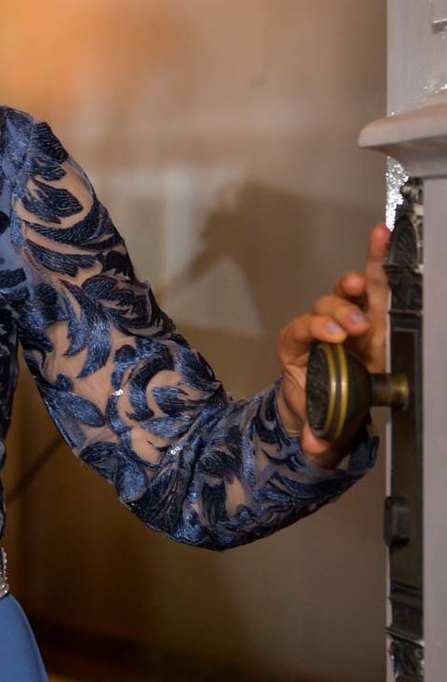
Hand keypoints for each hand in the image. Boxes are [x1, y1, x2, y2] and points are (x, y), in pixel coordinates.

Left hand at [274, 221, 391, 465]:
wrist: (330, 402)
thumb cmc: (322, 404)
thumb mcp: (317, 422)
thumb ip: (317, 433)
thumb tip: (313, 448)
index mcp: (300, 351)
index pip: (298, 331)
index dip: (314, 329)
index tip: (333, 337)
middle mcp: (322, 329)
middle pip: (324, 308)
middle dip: (337, 312)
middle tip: (352, 326)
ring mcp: (348, 318)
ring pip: (348, 293)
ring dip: (357, 284)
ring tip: (363, 282)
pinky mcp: (373, 314)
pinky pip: (375, 283)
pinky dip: (377, 258)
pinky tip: (383, 234)